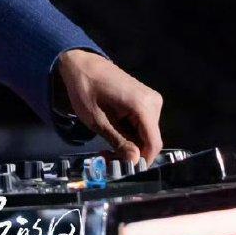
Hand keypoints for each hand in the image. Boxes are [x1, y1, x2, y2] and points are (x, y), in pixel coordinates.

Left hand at [54, 49, 163, 164]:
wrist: (82, 64)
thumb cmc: (85, 89)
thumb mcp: (97, 120)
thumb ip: (118, 141)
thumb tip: (134, 161)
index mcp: (142, 104)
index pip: (153, 143)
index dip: (142, 160)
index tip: (125, 170)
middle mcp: (153, 102)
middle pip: (149, 140)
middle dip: (131, 153)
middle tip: (106, 158)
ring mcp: (151, 100)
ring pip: (146, 135)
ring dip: (129, 145)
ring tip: (105, 148)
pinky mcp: (146, 101)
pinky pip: (143, 126)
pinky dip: (130, 134)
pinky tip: (113, 135)